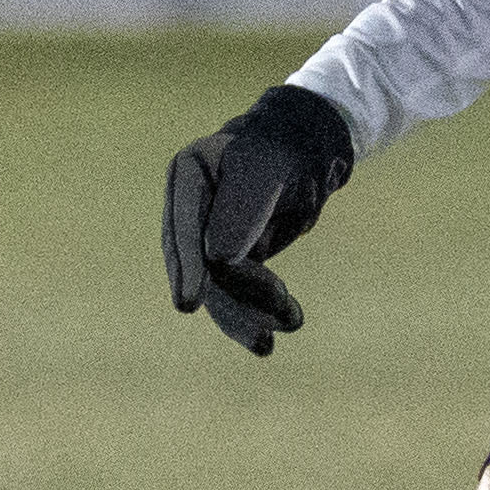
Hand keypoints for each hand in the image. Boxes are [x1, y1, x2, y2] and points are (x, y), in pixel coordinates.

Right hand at [161, 84, 353, 355]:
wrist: (307, 152)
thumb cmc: (284, 152)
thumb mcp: (266, 172)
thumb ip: (241, 211)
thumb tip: (217, 261)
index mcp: (187, 174)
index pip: (183, 228)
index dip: (187, 267)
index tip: (188, 304)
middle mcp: (188, 208)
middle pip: (198, 266)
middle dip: (231, 302)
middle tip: (264, 337)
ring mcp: (203, 234)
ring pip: (217, 287)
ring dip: (252, 313)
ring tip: (294, 321)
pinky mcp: (224, 257)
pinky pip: (234, 292)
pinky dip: (259, 310)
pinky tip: (292, 320)